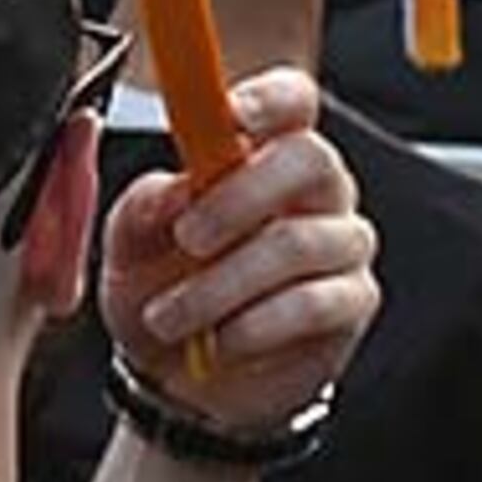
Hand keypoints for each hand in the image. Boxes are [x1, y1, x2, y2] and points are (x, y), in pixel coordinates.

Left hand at [104, 67, 378, 436]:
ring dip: (222, 284)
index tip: (228, 114)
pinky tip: (220, 341)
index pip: (291, 101)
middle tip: (187, 237)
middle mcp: (315, 190)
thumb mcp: (129, 249)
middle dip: (239, 197)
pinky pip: (313, 303)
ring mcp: (342, 244)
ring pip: (299, 242)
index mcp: (263, 153)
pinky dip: (254, 325)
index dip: (268, 98)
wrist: (177, 383)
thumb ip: (143, 210)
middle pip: (309, 158)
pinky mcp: (352, 303)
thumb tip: (172, 188)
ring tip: (172, 315)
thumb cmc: (163, 292)